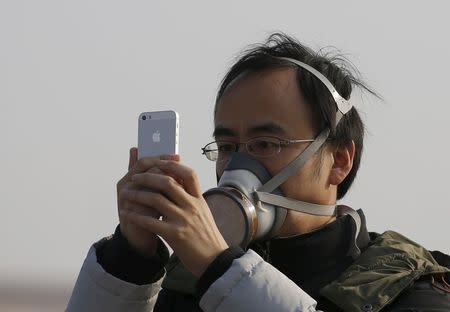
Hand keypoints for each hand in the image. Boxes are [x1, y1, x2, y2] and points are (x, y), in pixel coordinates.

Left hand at [120, 160, 228, 276]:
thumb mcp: (203, 212)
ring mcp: (183, 220)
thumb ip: (192, 199)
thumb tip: (178, 183)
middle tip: (135, 177)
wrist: (215, 260)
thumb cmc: (208, 236)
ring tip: (126, 194)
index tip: (158, 162)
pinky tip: (127, 214)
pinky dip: (136, 216)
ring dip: (137, 194)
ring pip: (156, 199)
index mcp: (199, 199)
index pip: (189, 174)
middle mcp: (192, 206)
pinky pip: (151, 221)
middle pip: (168, 182)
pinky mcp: (175, 235)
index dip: (173, 165)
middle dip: (148, 177)